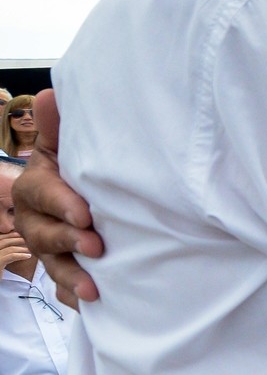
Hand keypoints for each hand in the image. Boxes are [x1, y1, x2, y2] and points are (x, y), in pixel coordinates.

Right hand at [0, 231, 31, 269]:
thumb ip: (3, 253)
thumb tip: (14, 244)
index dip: (9, 235)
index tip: (19, 234)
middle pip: (3, 241)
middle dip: (16, 238)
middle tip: (26, 239)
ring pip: (8, 248)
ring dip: (21, 247)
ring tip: (30, 249)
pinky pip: (10, 256)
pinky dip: (20, 255)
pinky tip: (28, 256)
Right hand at [12, 89, 102, 308]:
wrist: (89, 198)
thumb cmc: (79, 167)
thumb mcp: (71, 146)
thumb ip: (62, 126)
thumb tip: (49, 94)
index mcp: (39, 185)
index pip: (44, 195)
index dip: (62, 205)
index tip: (86, 215)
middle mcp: (38, 218)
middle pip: (44, 234)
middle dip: (68, 241)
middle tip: (96, 247)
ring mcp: (49, 246)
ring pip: (52, 264)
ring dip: (72, 276)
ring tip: (94, 286)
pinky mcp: (66, 268)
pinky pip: (64, 287)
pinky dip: (75, 296)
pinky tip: (92, 303)